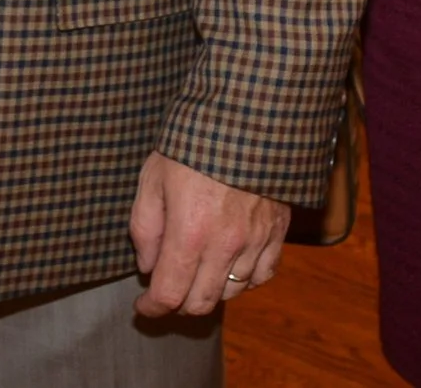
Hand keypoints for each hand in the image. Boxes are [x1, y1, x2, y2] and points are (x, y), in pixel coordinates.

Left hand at [129, 152, 289, 317]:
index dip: (152, 307)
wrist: (246, 113)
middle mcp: (226, 244)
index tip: (143, 304)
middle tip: (167, 289)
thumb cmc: (192, 141)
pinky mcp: (278, 230)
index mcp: (190, 232)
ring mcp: (256, 239)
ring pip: (233, 292)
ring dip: (211, 290)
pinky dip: (246, 279)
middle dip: (178, 304)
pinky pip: (264, 274)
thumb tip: (148, 265)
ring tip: (198, 272)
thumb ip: (145, 227)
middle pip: (201, 302)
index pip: (169, 294)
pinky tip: (231, 264)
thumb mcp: (153, 177)